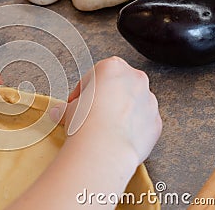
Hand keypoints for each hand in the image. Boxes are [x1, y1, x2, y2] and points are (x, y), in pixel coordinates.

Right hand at [9, 57, 161, 208]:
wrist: (105, 147)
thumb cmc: (86, 122)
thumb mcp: (67, 110)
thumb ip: (66, 108)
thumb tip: (58, 113)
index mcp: (112, 67)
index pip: (94, 76)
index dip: (82, 92)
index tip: (76, 103)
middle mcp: (135, 79)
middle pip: (117, 87)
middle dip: (105, 99)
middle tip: (90, 115)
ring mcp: (149, 101)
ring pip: (133, 104)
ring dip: (120, 113)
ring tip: (104, 129)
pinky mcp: (156, 122)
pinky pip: (142, 123)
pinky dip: (132, 129)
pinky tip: (117, 138)